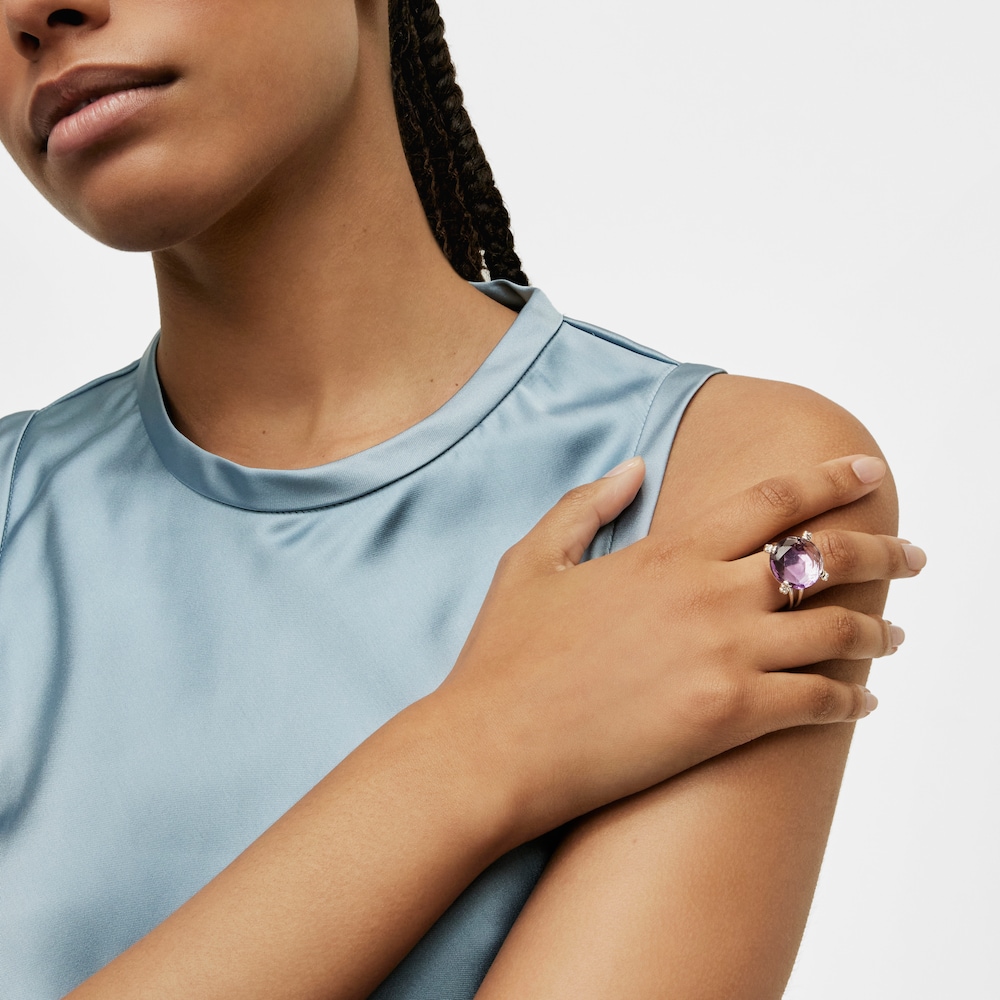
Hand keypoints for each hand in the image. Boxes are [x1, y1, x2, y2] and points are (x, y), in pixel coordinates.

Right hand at [435, 454, 922, 844]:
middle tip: (912, 556)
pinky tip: (861, 700)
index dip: (830, 480)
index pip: (772, 501)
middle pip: (826, 558)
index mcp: (668, 553)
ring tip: (893, 634)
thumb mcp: (532, 558)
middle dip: (881, 551)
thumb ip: (585, 503)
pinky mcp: (728, 720)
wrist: (497, 746)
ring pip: (835, 631)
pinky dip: (851, 700)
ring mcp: (725, 658)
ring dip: (877, 630)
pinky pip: (818, 703)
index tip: (868, 473)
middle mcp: (709, 597)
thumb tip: (635, 466)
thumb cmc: (507, 655)